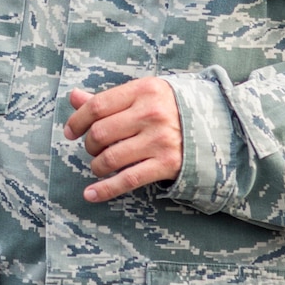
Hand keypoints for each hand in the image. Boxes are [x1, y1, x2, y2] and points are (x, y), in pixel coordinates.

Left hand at [63, 78, 182, 201]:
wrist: (214, 126)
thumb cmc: (170, 108)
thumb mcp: (143, 95)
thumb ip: (108, 99)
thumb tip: (73, 97)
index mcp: (144, 90)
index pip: (97, 106)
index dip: (77, 120)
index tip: (70, 132)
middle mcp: (151, 114)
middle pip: (100, 133)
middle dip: (89, 145)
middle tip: (93, 148)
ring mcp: (160, 140)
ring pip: (110, 158)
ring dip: (96, 166)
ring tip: (99, 165)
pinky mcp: (167, 164)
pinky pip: (127, 180)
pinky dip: (105, 190)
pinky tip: (90, 194)